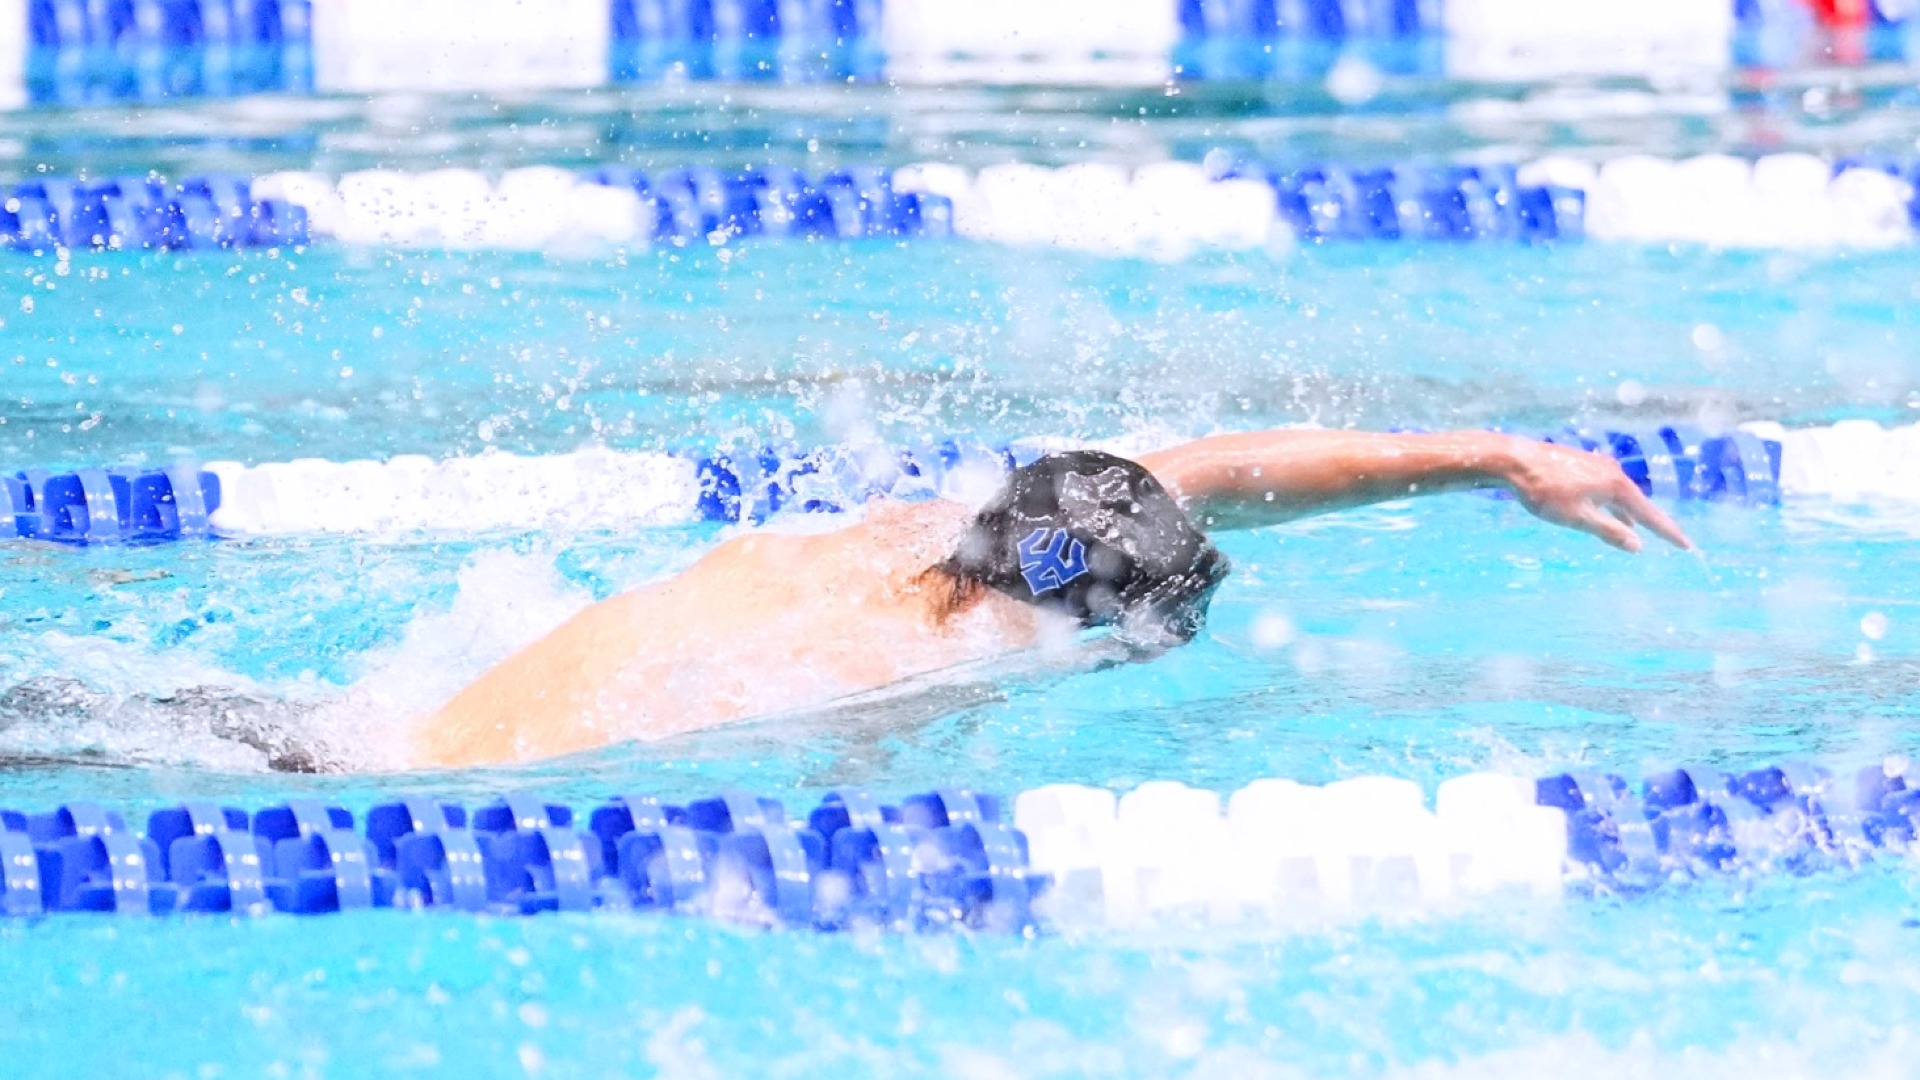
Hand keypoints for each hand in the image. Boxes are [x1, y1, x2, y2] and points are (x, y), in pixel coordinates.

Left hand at [1501, 439, 1693, 552]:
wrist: (1515, 461)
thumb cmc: (1544, 492)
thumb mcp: (1577, 518)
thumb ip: (1609, 531)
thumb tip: (1638, 545)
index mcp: (1616, 486)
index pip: (1650, 515)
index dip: (1669, 533)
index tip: (1688, 546)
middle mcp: (1613, 472)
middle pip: (1638, 504)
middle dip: (1654, 523)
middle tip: (1674, 539)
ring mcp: (1598, 466)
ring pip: (1620, 496)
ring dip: (1629, 514)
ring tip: (1638, 531)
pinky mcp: (1583, 465)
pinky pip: (1606, 489)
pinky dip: (1612, 505)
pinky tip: (1607, 513)